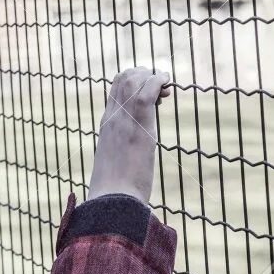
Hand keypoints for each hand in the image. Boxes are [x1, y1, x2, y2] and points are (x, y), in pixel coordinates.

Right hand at [86, 67, 174, 203]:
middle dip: (145, 73)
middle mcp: (113, 117)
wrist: (113, 200)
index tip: (152, 91)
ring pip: (134, 80)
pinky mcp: (138, 126)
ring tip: (165, 86)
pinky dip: (159, 81)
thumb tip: (128, 160)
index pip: (115, 88)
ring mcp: (124, 120)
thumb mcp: (115, 163)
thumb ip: (121, 152)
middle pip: (123, 77)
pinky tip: (168, 84)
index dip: (134, 80)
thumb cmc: (115, 190)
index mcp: (106, 123)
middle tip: (161, 87)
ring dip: (153, 76)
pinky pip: (147, 92)